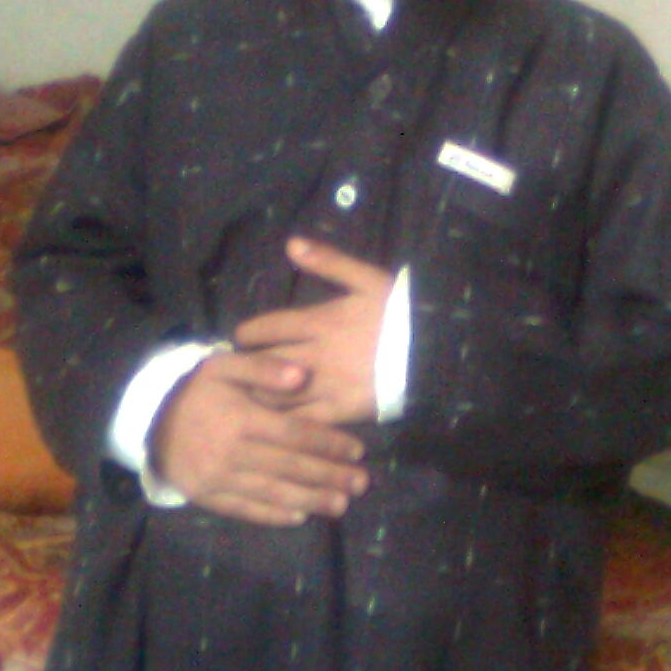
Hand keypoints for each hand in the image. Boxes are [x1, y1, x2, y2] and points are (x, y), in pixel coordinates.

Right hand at [149, 347, 367, 525]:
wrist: (148, 420)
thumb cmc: (195, 390)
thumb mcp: (223, 365)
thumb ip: (263, 367)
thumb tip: (302, 374)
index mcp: (241, 418)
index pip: (294, 433)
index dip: (328, 442)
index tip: (357, 449)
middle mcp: (232, 452)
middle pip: (290, 467)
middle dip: (329, 476)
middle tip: (361, 483)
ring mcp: (218, 478)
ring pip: (272, 492)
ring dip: (310, 500)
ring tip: (341, 506)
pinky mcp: (207, 496)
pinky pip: (244, 510)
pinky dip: (273, 516)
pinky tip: (299, 517)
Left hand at [233, 237, 393, 424]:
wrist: (435, 351)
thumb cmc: (402, 313)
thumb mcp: (368, 279)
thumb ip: (329, 262)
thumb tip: (291, 243)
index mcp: (319, 321)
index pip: (268, 327)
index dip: (248, 333)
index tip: (240, 338)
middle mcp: (315, 355)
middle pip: (264, 363)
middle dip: (245, 368)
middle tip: (234, 372)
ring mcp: (326, 386)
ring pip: (277, 396)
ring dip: (258, 396)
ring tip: (246, 399)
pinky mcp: (340, 412)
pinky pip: (303, 421)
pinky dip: (284, 423)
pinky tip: (273, 427)